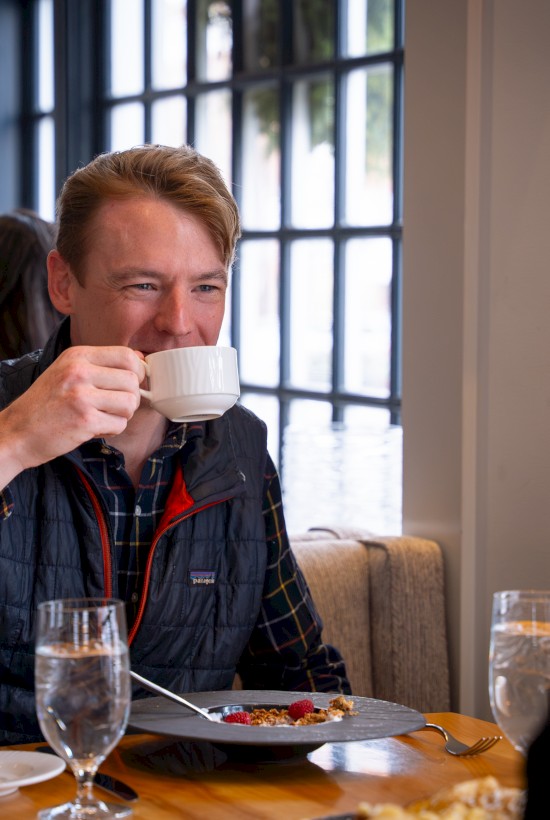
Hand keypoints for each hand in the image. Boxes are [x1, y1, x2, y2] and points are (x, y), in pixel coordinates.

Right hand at [0, 346, 145, 483]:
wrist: (18, 432)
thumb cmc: (47, 403)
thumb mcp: (69, 372)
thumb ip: (102, 365)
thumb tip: (141, 360)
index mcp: (78, 356)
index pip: (127, 356)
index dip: (137, 372)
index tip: (130, 384)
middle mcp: (79, 371)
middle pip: (132, 380)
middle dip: (130, 397)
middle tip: (114, 406)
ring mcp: (81, 396)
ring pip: (130, 403)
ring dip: (122, 415)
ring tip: (103, 416)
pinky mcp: (84, 420)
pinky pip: (120, 424)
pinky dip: (112, 430)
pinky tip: (94, 428)